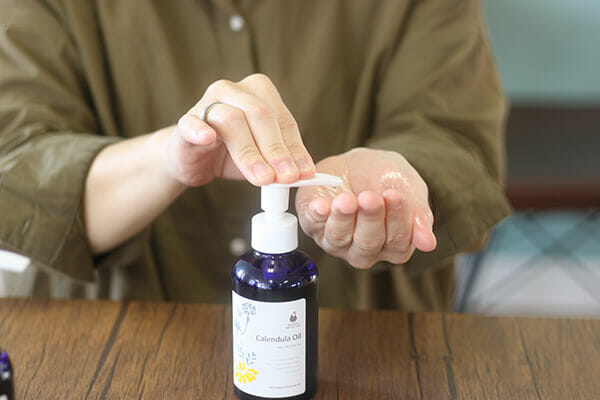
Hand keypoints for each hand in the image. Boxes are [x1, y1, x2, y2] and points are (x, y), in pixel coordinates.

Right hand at [161, 74, 315, 186]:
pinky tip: (207, 140)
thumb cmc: (231, 152)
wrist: (192, 158)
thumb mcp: (262, 156)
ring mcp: (207, 102)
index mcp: (259, 92)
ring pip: (231, 120)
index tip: (304, 173)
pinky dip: (200, 131)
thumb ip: (281, 160)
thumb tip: (303, 174)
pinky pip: (192, 123)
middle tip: (285, 178)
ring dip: (249, 152)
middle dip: (276, 150)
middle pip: (260, 115)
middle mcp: (233, 90)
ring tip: (262, 178)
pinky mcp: (185, 121)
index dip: (295, 148)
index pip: (283, 119)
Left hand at [296, 148, 435, 268]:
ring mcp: (337, 240)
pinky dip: (317, 215)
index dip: (397, 220)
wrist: (359, 163)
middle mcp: (364, 249)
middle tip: (370, 197)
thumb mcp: (409, 189)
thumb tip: (428, 243)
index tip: (394, 195)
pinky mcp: (313, 225)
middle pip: (368, 244)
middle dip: (370, 218)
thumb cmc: (386, 179)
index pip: (398, 243)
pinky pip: (313, 225)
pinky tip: (321, 205)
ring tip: (347, 199)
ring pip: (340, 238)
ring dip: (343, 218)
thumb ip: (419, 215)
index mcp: (392, 245)